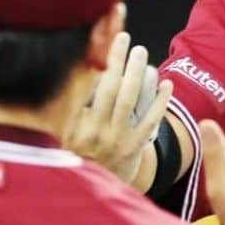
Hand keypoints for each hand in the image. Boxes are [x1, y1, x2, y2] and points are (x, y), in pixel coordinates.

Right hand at [66, 31, 171, 185]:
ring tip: (140, 52)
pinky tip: (166, 84)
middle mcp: (91, 132)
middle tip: (123, 39)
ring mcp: (114, 140)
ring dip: (136, 73)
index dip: (90, 61)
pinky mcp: (133, 147)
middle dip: (116, 60)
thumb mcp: (58, 130)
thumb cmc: (72, 148)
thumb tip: (72, 64)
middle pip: (107, 88)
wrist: (88, 186)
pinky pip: (150, 120)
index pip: (80, 86)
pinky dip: (160, 101)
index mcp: (69, 124)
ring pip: (129, 100)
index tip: (96, 39)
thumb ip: (63, 104)